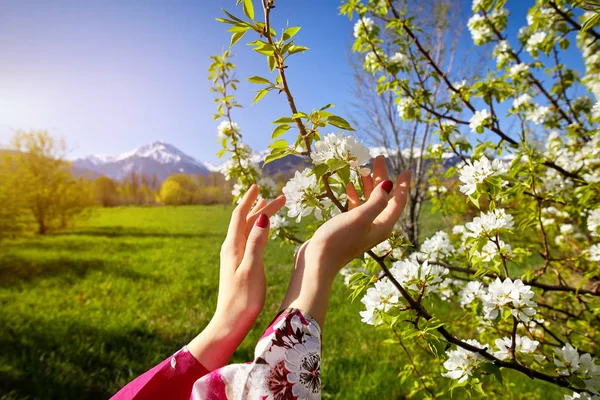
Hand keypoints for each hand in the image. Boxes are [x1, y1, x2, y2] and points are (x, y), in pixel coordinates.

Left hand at [215, 184, 285, 326]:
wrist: (230, 322)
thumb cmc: (243, 299)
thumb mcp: (252, 269)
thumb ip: (257, 243)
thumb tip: (262, 217)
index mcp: (233, 247)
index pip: (240, 216)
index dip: (250, 201)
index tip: (258, 186)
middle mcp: (231, 248)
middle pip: (246, 221)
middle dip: (261, 207)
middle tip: (281, 198)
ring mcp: (234, 257)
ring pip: (247, 230)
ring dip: (259, 217)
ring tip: (270, 207)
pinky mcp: (239, 265)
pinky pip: (248, 240)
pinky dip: (257, 230)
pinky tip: (262, 231)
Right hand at [305, 155, 411, 281]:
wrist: (317, 261)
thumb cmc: (339, 239)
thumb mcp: (360, 218)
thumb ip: (376, 201)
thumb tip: (389, 184)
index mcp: (383, 225)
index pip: (398, 202)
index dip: (403, 186)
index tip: (407, 170)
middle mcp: (375, 226)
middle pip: (383, 198)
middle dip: (382, 179)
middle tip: (378, 159)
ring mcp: (361, 227)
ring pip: (369, 201)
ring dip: (367, 185)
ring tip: (363, 168)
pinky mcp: (348, 227)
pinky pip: (356, 207)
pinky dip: (354, 195)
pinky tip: (348, 185)